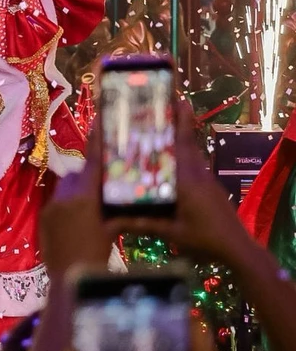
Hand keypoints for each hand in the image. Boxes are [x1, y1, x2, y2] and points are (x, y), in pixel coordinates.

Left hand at [39, 124, 114, 278]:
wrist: (70, 279)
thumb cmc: (98, 257)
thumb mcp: (112, 232)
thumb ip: (116, 212)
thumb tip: (126, 201)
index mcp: (84, 198)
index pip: (93, 164)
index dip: (97, 144)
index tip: (99, 124)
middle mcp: (64, 197)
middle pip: (79, 175)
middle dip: (90, 178)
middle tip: (103, 188)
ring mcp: (51, 207)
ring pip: (67, 188)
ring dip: (78, 191)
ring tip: (91, 206)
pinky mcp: (43, 217)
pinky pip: (57, 202)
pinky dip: (68, 205)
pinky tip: (78, 219)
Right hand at [110, 104, 248, 263]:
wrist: (238, 250)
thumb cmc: (205, 239)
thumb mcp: (172, 234)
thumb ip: (143, 224)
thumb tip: (112, 221)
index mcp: (187, 180)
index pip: (183, 145)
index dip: (180, 123)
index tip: (176, 101)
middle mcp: (197, 174)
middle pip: (187, 143)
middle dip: (178, 124)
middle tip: (164, 107)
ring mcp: (206, 181)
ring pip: (191, 154)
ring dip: (180, 140)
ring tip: (162, 129)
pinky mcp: (210, 188)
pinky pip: (194, 165)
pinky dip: (183, 157)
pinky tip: (170, 162)